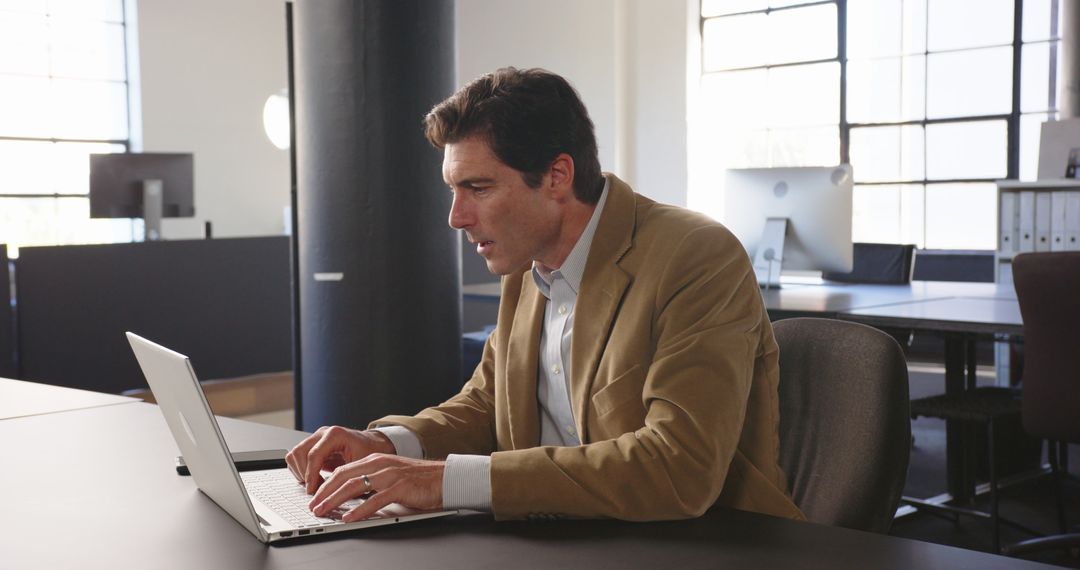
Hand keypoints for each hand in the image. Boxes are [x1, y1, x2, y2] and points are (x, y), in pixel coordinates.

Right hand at [285, 426, 395, 494]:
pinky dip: (300, 470)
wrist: (373, 444)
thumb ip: (346, 477)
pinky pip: (297, 457)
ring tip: (314, 485)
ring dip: (300, 472)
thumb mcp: (361, 465)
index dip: (311, 475)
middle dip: (304, 474)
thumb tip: (331, 494)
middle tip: (314, 489)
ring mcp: (316, 438)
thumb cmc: (370, 452)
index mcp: (335, 435)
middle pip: (300, 453)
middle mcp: (323, 433)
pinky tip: (312, 480)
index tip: (312, 490)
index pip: (314, 454)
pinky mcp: (313, 445)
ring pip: (295, 454)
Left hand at [309, 454, 444, 521]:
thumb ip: (372, 482)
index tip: (315, 497)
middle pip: (344, 477)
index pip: (343, 471)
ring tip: (323, 511)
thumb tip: (350, 496)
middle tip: (313, 506)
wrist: (445, 478)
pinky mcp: (400, 487)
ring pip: (354, 486)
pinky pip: (375, 499)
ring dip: (335, 500)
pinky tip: (349, 517)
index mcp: (376, 461)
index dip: (326, 484)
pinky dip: (359, 510)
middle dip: (324, 493)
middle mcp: (380, 465)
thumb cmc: (419, 480)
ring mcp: (390, 475)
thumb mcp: (391, 475)